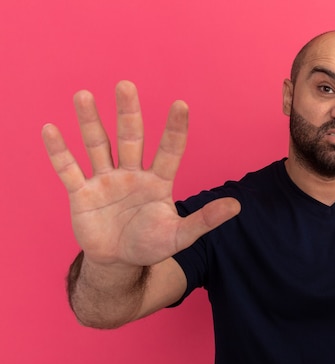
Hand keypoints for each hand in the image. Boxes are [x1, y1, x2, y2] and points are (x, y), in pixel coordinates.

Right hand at [42, 81, 240, 267]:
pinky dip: (59, 152)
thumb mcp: (179, 236)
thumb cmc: (151, 244)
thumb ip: (205, 220)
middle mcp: (132, 173)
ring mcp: (106, 180)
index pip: (169, 150)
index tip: (181, 105)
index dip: (175, 129)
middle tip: (125, 85)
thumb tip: (237, 206)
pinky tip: (51, 129)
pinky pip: (68, 169)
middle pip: (130, 138)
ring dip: (90, 122)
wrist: (118, 261)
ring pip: (98, 145)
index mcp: (158, 181)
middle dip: (128, 113)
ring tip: (84, 95)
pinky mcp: (82, 193)